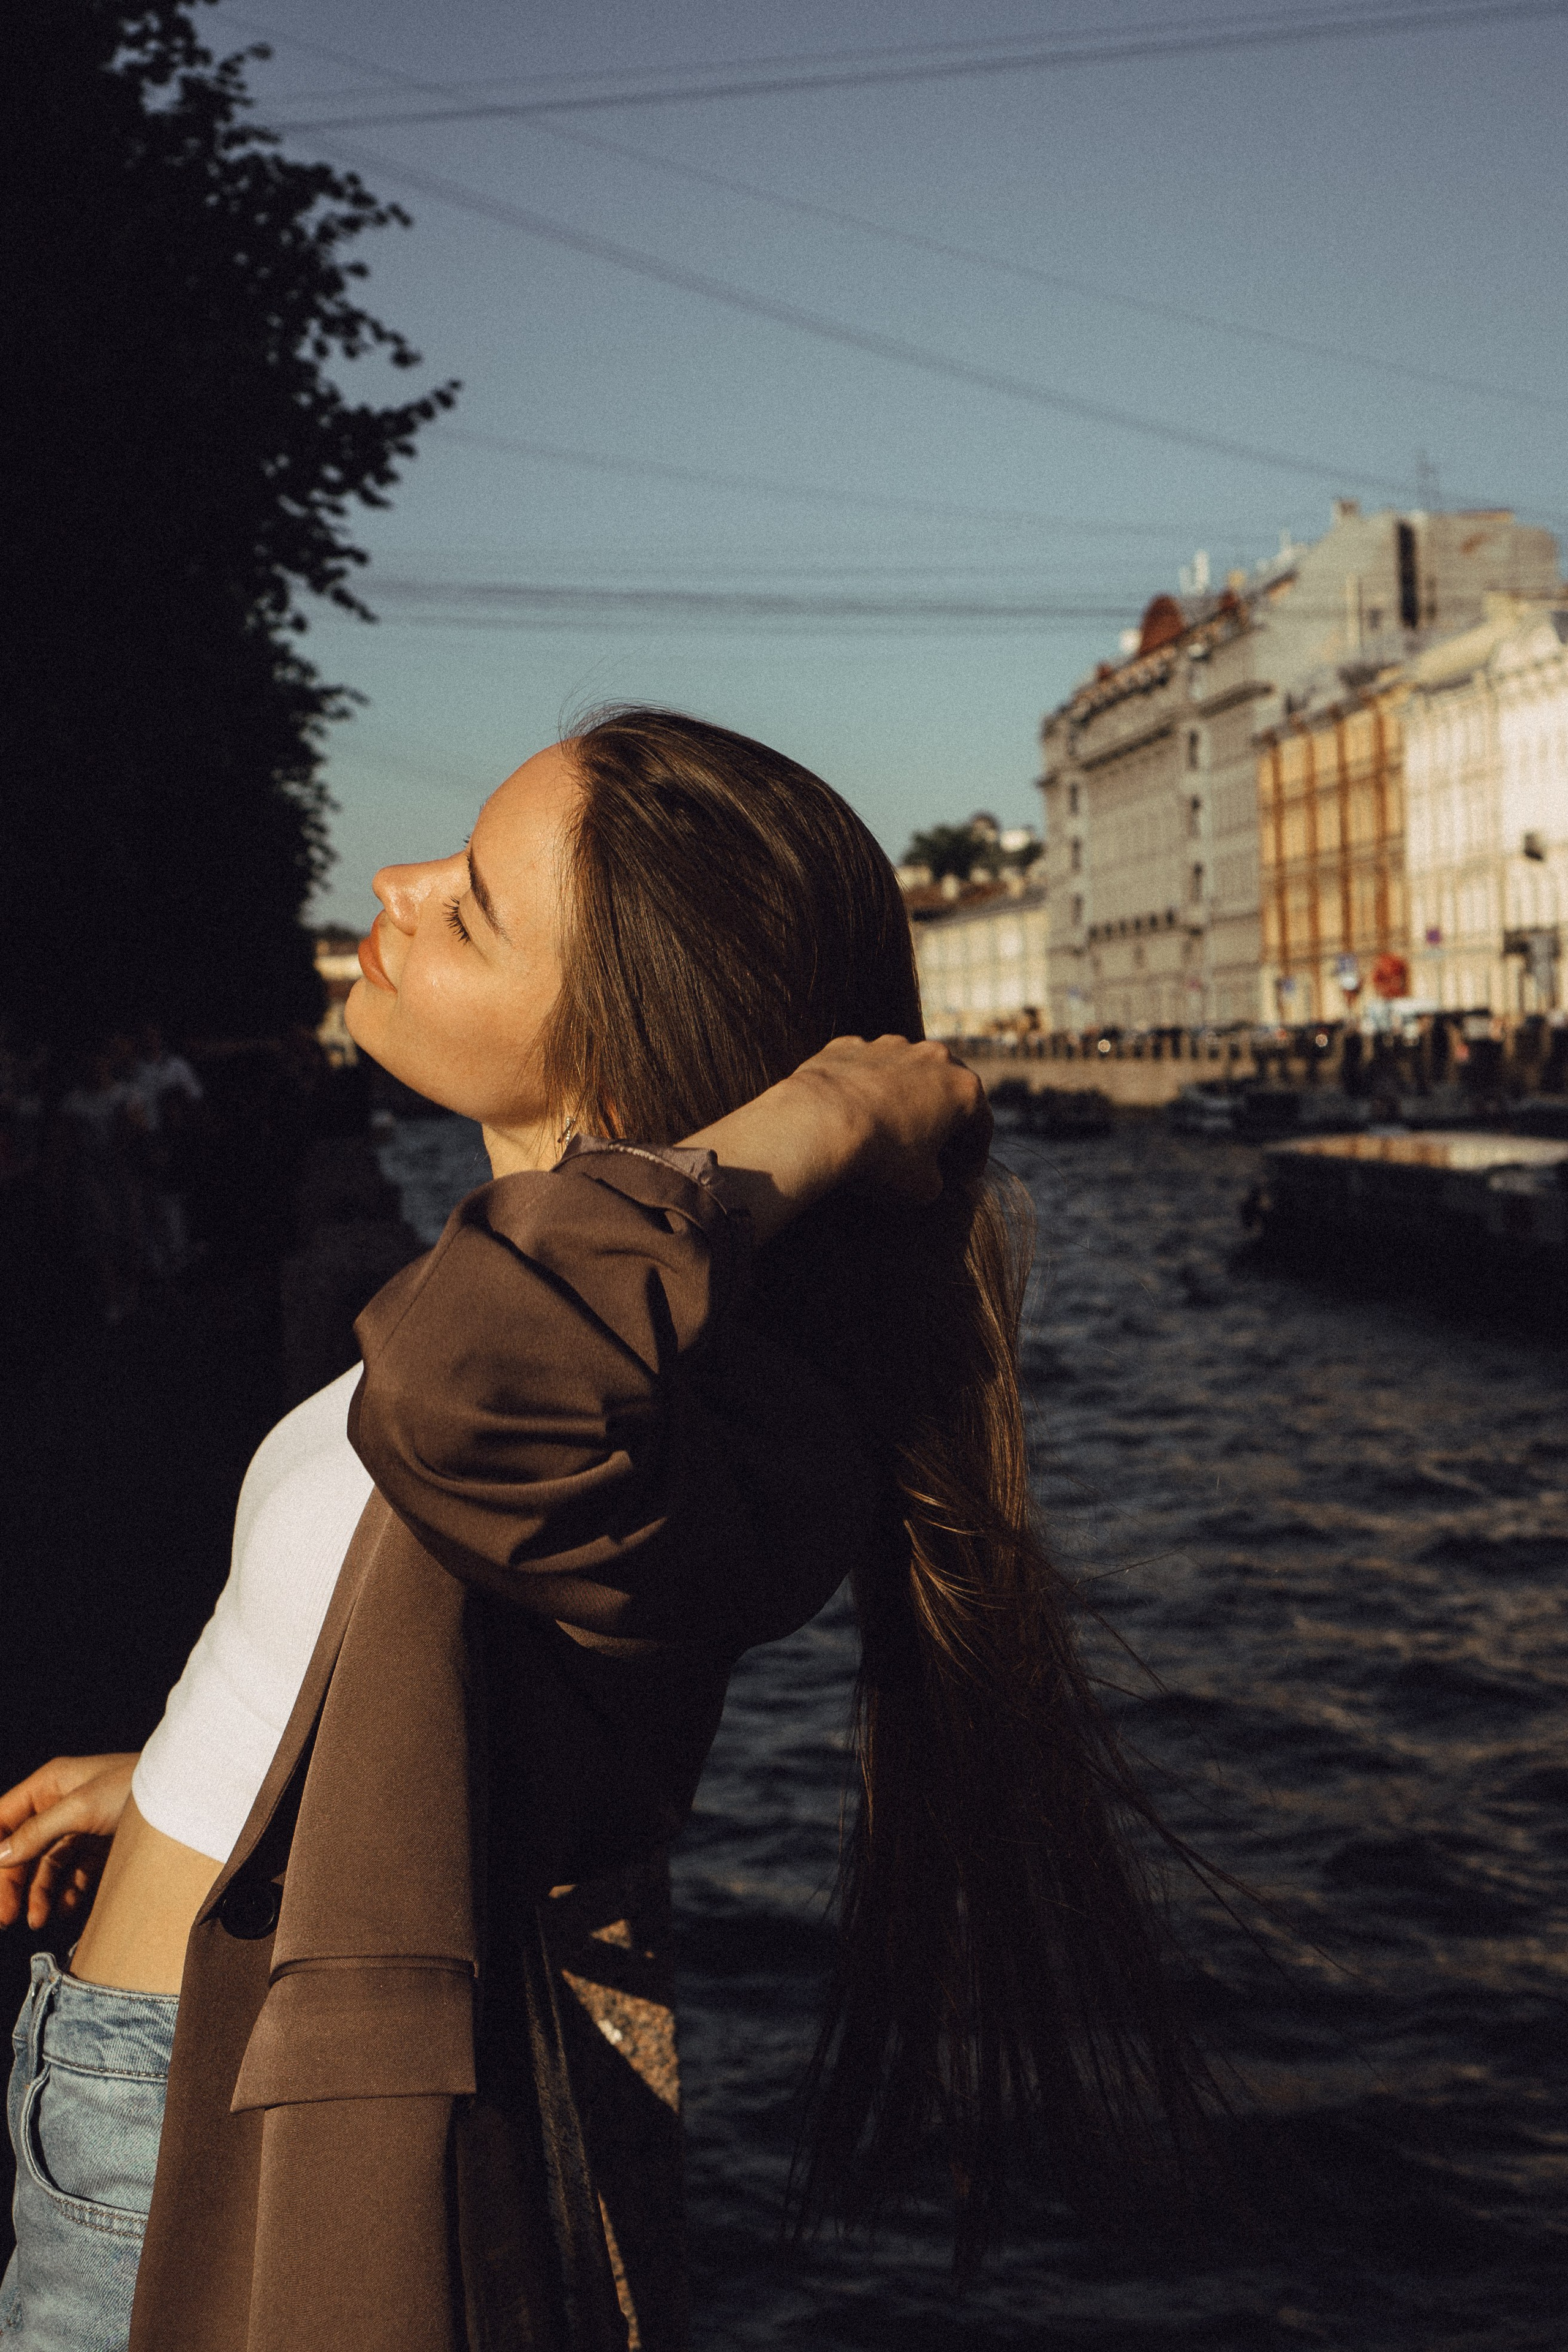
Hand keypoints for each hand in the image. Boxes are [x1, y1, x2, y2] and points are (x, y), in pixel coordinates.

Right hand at [0, 1754, 138, 1931]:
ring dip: (39, 1894)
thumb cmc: (136, 1786)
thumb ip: (38, 1831)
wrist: (187, 1795)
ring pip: (47, 1865)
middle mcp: (61, 1805)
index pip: (4, 1817)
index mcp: (50, 1785)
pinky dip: (66, 1894)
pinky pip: (74, 1875)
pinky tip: (63, 1910)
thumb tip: (1, 1855)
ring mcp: (82, 1827)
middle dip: (13, 1882)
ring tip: (38, 1920)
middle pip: (23, 1848)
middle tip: (7, 1916)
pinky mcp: (102, 1847)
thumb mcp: (82, 1807)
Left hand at [786, 1035, 990, 1203]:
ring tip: (889, 1129)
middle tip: (933, 1151)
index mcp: (963, 1089)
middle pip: (947, 1091)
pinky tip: (852, 1114)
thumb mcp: (923, 1188)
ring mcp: (889, 1045)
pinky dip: (864, 1089)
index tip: (961, 1177)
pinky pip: (864, 1070)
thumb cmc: (880, 1156)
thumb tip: (930, 1176)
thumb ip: (938, 1180)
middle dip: (943, 1120)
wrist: (818, 1123)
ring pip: (906, 1074)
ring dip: (904, 1099)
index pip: (980, 1126)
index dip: (974, 1156)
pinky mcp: (849, 1046)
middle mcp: (933, 1057)